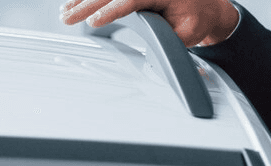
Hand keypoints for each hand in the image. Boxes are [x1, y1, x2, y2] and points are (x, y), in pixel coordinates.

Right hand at [60, 0, 239, 46]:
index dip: (111, 10)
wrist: (205, 7)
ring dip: (83, 0)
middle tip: (68, 18)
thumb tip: (152, 55)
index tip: (93, 21)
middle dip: (87, 5)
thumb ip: (168, 40)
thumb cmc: (197, 19)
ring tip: (64, 12)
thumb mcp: (188, 34)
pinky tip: (74, 3)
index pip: (131, 0)